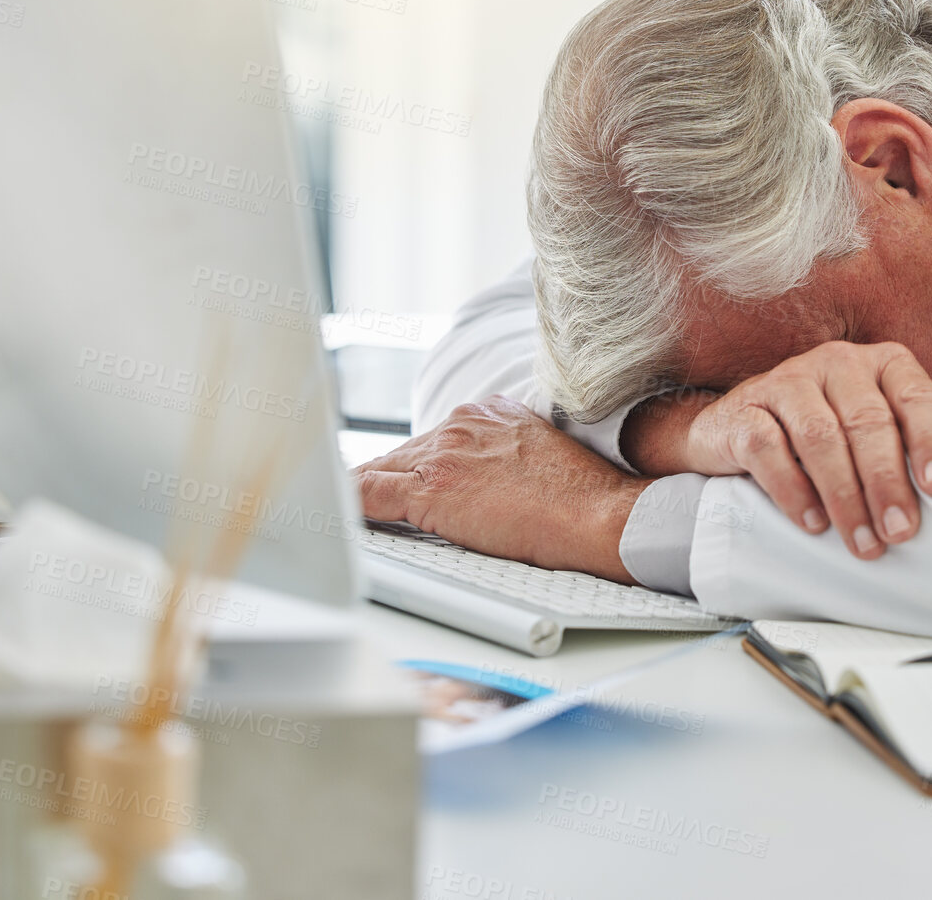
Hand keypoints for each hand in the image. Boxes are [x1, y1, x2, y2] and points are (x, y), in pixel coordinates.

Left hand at [355, 396, 651, 581]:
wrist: (599, 514)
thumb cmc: (584, 498)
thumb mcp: (541, 454)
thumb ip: (506, 455)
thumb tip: (487, 480)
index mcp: (490, 413)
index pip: (433, 441)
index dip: (415, 467)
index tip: (403, 483)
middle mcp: (462, 424)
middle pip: (401, 455)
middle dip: (385, 483)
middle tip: (361, 506)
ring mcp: (444, 453)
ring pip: (379, 471)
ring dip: (365, 496)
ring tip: (342, 516)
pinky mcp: (431, 488)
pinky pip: (368, 493)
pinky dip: (346, 506)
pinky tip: (333, 519)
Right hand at [679, 341, 931, 558]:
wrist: (735, 430)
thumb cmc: (821, 432)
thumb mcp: (877, 428)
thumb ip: (921, 440)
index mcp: (881, 364)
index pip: (917, 397)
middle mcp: (836, 363)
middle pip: (869, 422)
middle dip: (887, 483)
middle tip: (900, 532)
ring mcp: (786, 382)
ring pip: (820, 437)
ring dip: (844, 496)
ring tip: (861, 540)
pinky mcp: (744, 410)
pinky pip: (769, 448)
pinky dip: (793, 490)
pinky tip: (811, 521)